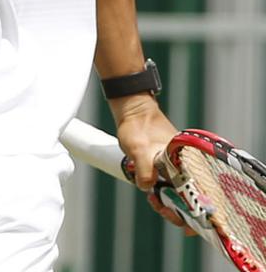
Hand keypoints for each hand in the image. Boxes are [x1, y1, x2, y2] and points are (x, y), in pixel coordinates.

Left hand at [114, 96, 197, 236]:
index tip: (189, 226)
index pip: (205, 194)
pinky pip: (171, 189)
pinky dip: (164, 197)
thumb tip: (148, 188)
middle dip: (181, 213)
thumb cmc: (138, 126)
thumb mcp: (139, 149)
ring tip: (155, 201)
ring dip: (170, 206)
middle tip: (164, 210)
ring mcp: (177, 168)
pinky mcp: (167, 169)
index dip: (202, 215)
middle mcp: (186, 167)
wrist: (133, 111)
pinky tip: (152, 196)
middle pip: (193, 199)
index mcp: (188, 163)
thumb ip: (145, 169)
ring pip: (181, 196)